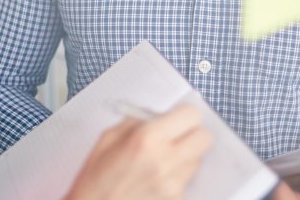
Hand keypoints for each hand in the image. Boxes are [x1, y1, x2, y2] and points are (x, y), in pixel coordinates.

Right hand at [65, 104, 213, 199]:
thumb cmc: (95, 179)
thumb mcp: (109, 138)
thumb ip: (138, 122)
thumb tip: (159, 115)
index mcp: (147, 139)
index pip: (191, 116)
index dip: (184, 114)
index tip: (177, 117)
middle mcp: (165, 161)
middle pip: (204, 138)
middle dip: (192, 133)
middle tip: (177, 135)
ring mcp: (173, 185)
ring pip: (197, 160)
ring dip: (185, 156)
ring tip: (162, 160)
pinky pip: (186, 181)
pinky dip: (176, 176)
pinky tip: (156, 179)